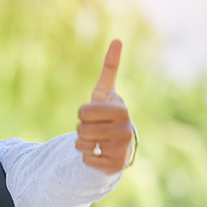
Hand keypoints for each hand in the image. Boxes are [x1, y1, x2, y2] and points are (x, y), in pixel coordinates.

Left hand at [76, 40, 135, 173]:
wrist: (118, 143)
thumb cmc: (107, 114)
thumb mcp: (105, 92)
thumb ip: (109, 69)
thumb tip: (117, 40)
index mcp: (121, 110)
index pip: (83, 112)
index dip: (83, 114)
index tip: (95, 114)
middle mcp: (125, 130)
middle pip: (80, 129)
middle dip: (82, 129)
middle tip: (95, 129)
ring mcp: (122, 149)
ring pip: (81, 145)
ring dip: (83, 143)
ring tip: (96, 141)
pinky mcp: (115, 166)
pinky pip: (85, 160)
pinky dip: (87, 157)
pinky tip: (99, 154)